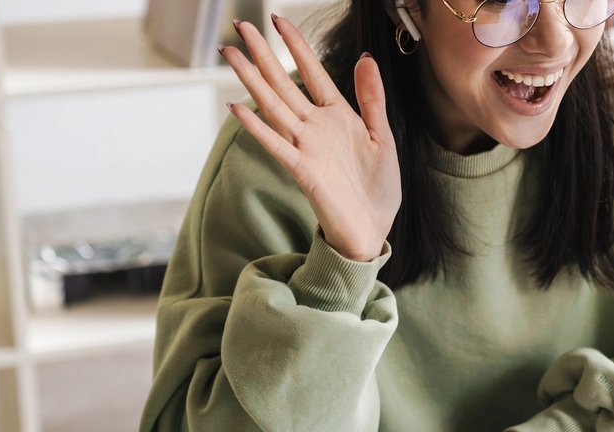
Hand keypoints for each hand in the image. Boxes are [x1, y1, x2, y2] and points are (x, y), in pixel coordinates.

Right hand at [221, 17, 400, 261]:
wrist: (373, 229)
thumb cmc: (378, 188)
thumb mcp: (383, 136)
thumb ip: (372, 98)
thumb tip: (366, 58)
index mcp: (338, 116)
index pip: (311, 72)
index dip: (295, 46)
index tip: (278, 20)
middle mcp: (316, 127)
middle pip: (283, 82)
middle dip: (262, 54)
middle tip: (240, 26)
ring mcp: (306, 147)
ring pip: (273, 106)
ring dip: (251, 80)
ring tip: (229, 54)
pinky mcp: (302, 170)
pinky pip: (276, 144)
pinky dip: (257, 127)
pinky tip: (237, 108)